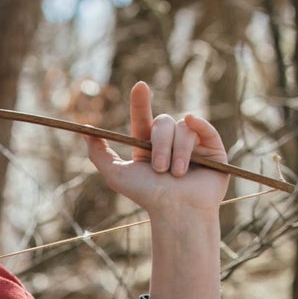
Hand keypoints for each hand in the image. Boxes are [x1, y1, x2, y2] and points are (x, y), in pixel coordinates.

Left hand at [85, 81, 227, 221]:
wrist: (177, 212)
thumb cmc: (147, 196)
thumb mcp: (116, 174)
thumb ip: (99, 153)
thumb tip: (83, 130)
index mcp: (149, 147)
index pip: (143, 118)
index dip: (140, 102)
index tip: (139, 86)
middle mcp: (171, 143)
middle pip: (163, 122)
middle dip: (160, 144)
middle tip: (160, 169)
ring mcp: (193, 145)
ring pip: (183, 128)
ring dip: (177, 151)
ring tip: (177, 174)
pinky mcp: (213, 149)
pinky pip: (205, 127)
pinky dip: (200, 125)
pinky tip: (193, 125)